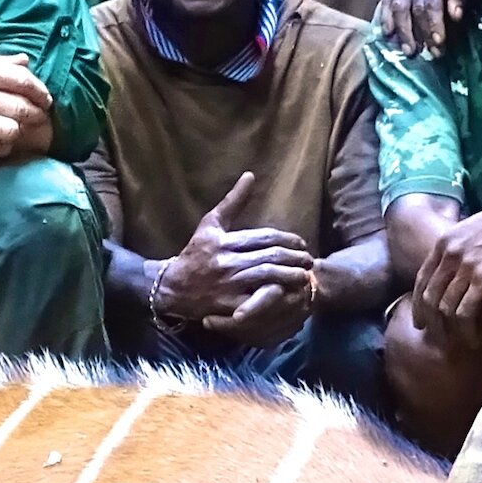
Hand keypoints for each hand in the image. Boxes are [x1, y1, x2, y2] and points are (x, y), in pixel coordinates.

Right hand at [0, 53, 52, 162]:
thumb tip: (24, 61)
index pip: (21, 80)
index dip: (39, 92)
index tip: (46, 100)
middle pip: (21, 108)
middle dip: (36, 116)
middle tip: (40, 120)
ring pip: (11, 131)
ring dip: (17, 134)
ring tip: (15, 133)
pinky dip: (1, 148)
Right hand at [150, 173, 318, 338]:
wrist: (172, 288)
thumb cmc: (194, 255)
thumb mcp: (210, 225)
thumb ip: (233, 202)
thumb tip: (250, 175)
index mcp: (225, 241)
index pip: (265, 238)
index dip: (288, 240)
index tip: (301, 243)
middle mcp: (228, 262)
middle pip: (271, 257)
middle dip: (295, 258)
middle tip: (309, 260)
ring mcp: (229, 285)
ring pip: (268, 277)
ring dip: (291, 276)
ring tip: (305, 276)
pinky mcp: (230, 306)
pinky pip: (258, 301)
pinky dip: (276, 298)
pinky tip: (289, 296)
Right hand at [376, 0, 481, 54]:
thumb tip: (455, 16)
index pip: (430, 1)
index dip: (433, 24)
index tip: (439, 44)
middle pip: (411, 7)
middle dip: (419, 32)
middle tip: (428, 54)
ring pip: (396, 5)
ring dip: (401, 30)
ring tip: (408, 51)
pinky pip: (386, 0)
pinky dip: (385, 17)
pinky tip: (387, 34)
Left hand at [410, 188, 481, 328]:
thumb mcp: (477, 230)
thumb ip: (464, 248)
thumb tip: (463, 265)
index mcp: (445, 242)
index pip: (422, 279)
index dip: (418, 303)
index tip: (420, 320)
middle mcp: (449, 254)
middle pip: (428, 297)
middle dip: (428, 321)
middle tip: (434, 337)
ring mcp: (465, 266)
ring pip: (444, 308)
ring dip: (448, 330)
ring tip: (456, 343)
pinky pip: (465, 312)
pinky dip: (466, 330)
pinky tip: (473, 339)